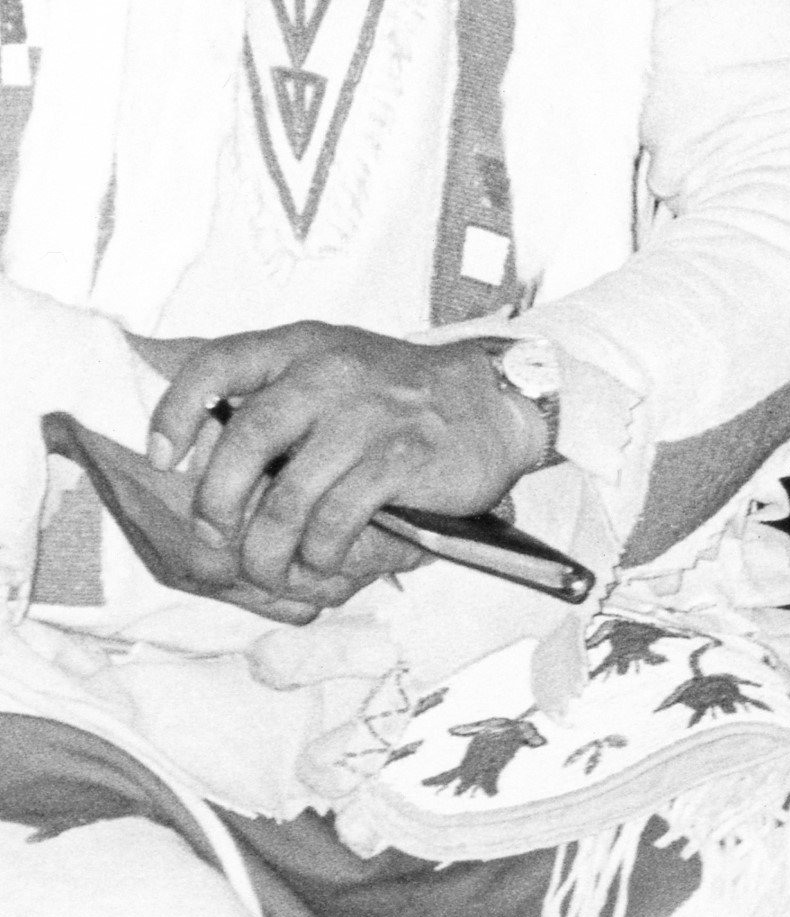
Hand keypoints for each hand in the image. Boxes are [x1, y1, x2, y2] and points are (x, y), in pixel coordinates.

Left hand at [128, 324, 554, 618]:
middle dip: (218, 501)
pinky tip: (322, 559)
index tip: (166, 459)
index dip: (177, 411)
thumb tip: (207, 465)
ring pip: (290, 494)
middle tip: (214, 539)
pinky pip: (339, 517)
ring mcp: (370, 414)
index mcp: (303, 346)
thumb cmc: (401, 398)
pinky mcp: (404, 456)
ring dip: (269, 547)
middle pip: (247, 438)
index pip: (218, 364)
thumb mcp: (335, 370)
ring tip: (268, 570)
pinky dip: (320, 549)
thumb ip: (278, 396)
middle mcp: (331, 372)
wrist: (496, 402)